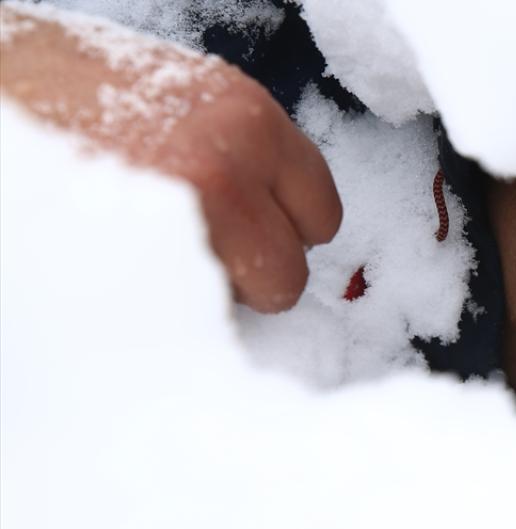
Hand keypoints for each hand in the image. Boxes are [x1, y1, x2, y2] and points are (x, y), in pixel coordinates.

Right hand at [0, 5, 340, 311]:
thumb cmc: (60, 88)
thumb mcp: (175, 95)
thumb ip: (237, 150)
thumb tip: (274, 214)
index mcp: (246, 116)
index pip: (321, 211)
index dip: (284, 230)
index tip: (254, 233)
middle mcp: (229, 165)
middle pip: (291, 272)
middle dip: (252, 272)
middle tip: (195, 250)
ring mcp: (184, 218)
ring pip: (244, 304)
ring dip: (209, 293)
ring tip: (152, 248)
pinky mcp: (136, 263)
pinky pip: (188, 318)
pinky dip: (168, 307)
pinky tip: (128, 266)